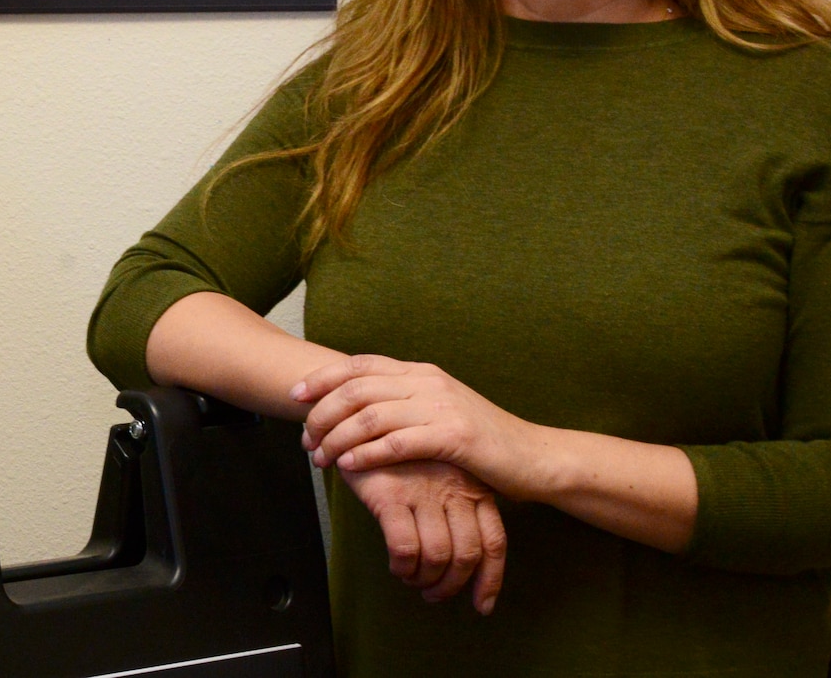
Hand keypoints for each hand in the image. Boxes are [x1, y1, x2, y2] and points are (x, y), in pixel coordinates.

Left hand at [293, 355, 546, 499]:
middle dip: (322, 413)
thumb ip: (403, 402)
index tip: (295, 396)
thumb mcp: (439, 410)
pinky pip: (398, 443)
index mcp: (421, 372)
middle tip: (305, 439)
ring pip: (371, 416)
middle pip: (357, 389)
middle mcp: (428, 382)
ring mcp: (441, 406)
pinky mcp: (454, 436)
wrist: (535, 457)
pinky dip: (368, 453)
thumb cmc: (481, 441)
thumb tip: (357, 407)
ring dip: (337, 438)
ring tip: (320, 458)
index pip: (360, 365)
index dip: (323, 379)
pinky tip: (350, 465)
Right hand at [340, 460, 505, 614]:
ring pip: (438, 555)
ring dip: (425, 580)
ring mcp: (424, 491)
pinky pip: (405, 547)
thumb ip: (457, 504)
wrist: (357, 417)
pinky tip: (396, 567)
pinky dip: (403, 567)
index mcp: (472, 485)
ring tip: (412, 580)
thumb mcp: (439, 470)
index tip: (481, 604)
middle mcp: (454, 489)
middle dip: (452, 585)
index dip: (490, 578)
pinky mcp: (391, 494)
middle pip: (467, 554)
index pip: (494, 541)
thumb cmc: (399, 451)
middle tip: (434, 595)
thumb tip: (465, 558)